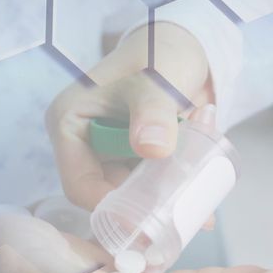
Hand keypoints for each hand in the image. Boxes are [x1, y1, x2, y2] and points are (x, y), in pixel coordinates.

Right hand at [46, 22, 212, 209]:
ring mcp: (114, 154)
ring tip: (198, 214)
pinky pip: (154, 185)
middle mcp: (86, 144)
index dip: (109, 206)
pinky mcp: (138, 159)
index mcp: (70, 124)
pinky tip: (203, 203)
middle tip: (176, 223)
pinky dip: (177, 193)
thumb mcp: (155, 80)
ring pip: (134, 194)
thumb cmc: (159, 54)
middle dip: (144, 210)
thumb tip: (152, 149)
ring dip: (165, 205)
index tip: (145, 221)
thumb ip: (153, 112)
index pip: (79, 183)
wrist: (186, 48)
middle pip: (107, 194)